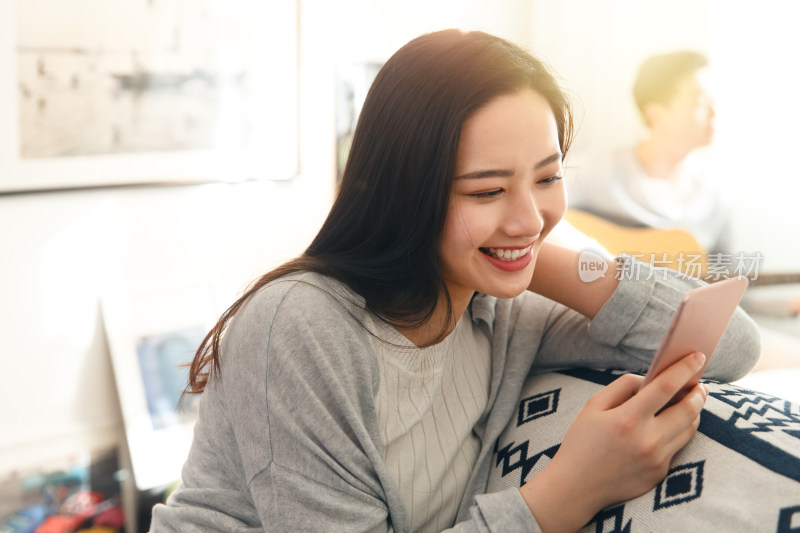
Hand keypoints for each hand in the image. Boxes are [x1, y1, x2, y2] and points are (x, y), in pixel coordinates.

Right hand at [519, 352, 708, 532]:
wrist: (576, 487)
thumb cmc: (582, 442)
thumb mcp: (592, 406)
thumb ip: (621, 387)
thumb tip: (648, 378)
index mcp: (627, 419)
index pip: (665, 387)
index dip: (684, 369)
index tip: (698, 356)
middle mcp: (646, 440)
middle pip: (687, 410)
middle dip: (698, 393)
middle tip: (700, 384)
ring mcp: (656, 460)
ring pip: (689, 429)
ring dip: (693, 412)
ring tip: (689, 401)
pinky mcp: (660, 473)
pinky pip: (677, 446)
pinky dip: (678, 432)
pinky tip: (671, 425)